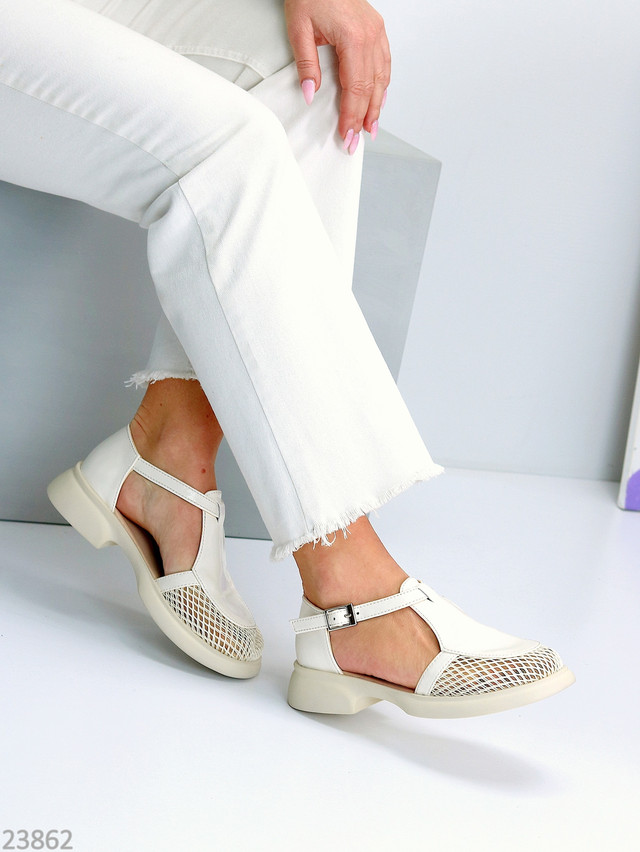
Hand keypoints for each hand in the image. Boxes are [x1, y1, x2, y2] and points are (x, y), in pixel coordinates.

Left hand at [284, 0, 389, 150]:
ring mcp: (377, 32)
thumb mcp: (299, 29)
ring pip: (382, 77)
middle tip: (356, 141)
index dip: (351, 115)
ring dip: (377, 105)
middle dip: (364, 118)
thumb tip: (311, 94)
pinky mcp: (376, 29)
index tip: (346, 135)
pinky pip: (384, 63)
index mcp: (353, 37)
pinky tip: (378, 99)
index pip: (355, 88)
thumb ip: (307, 65)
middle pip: (371, 88)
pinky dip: (382, 85)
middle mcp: (370, 35)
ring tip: (370, 128)